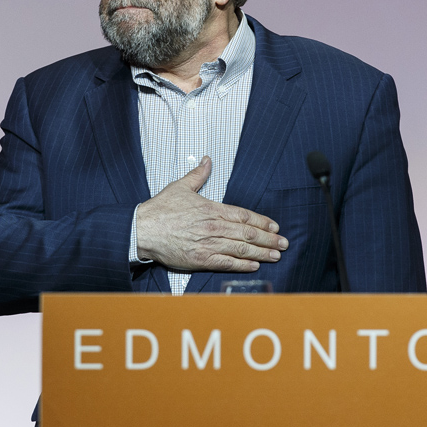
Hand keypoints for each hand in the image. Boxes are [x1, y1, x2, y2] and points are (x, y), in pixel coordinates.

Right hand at [134, 156, 287, 272]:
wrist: (143, 230)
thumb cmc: (160, 210)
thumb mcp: (180, 187)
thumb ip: (198, 174)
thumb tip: (207, 160)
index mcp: (211, 209)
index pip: (244, 216)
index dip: (262, 222)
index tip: (274, 226)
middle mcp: (214, 226)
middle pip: (248, 234)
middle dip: (269, 239)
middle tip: (283, 243)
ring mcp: (208, 244)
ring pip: (241, 249)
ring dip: (261, 253)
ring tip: (276, 256)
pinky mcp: (200, 259)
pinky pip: (226, 263)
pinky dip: (242, 265)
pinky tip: (254, 266)